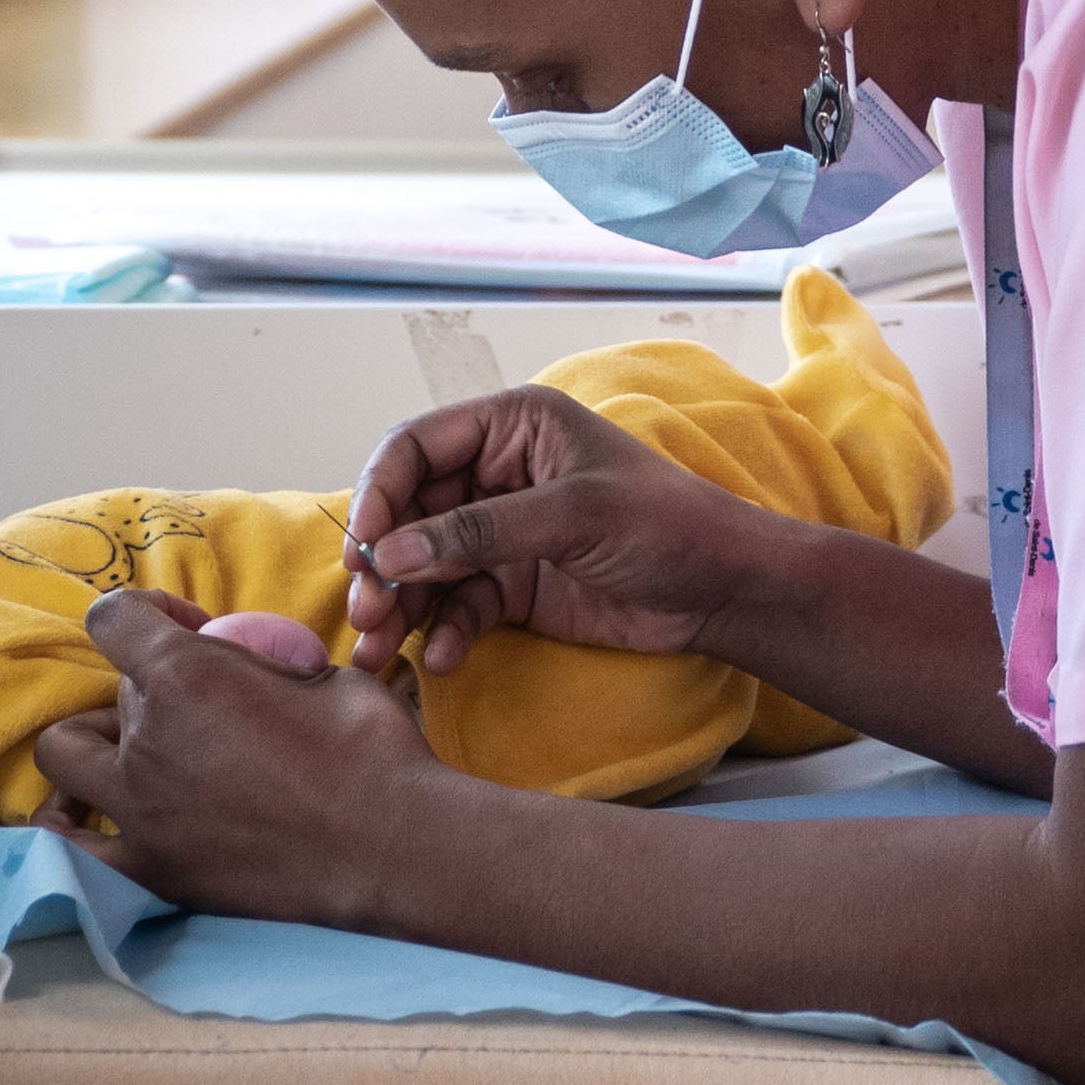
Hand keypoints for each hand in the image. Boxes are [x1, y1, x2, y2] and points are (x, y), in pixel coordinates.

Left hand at [31, 591, 452, 925]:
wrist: (396, 848)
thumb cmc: (374, 751)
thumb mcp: (322, 673)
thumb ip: (263, 666)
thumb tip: (253, 668)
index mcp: (186, 676)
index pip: (113, 618)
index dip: (146, 613)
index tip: (188, 628)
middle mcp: (147, 741)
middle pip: (112, 692)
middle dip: (149, 688)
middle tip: (199, 706)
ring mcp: (141, 812)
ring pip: (65, 755)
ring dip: (93, 742)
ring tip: (133, 754)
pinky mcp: (152, 871)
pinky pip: (74, 849)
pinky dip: (70, 828)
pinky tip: (86, 821)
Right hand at [343, 383, 784, 677]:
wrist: (721, 592)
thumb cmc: (667, 525)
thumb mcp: (575, 515)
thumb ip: (481, 532)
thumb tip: (391, 554)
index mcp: (511, 426)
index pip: (415, 447)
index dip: (379, 493)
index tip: (363, 547)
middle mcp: (496, 474)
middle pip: (409, 513)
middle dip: (381, 562)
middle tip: (365, 610)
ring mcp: (502, 533)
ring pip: (424, 566)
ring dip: (398, 606)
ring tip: (376, 651)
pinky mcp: (512, 585)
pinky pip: (457, 605)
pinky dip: (443, 631)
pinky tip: (442, 657)